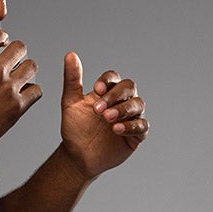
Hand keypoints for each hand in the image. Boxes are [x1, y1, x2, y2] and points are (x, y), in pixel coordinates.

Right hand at [0, 10, 41, 153]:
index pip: (1, 35)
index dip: (0, 41)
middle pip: (20, 47)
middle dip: (15, 53)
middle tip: (9, 63)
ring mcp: (7, 90)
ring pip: (32, 67)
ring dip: (25, 69)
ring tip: (16, 77)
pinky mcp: (16, 108)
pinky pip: (36, 90)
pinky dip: (31, 91)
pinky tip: (20, 95)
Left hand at [59, 52, 147, 178]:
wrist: (77, 156)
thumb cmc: (75, 129)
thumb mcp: (70, 103)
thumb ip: (72, 80)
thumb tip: (70, 54)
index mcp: (108, 91)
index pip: (114, 78)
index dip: (107, 81)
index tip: (96, 89)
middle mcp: (122, 101)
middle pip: (129, 87)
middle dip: (115, 96)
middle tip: (98, 109)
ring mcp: (131, 117)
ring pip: (138, 105)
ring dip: (123, 109)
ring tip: (107, 119)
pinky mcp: (137, 135)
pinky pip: (142, 126)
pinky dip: (131, 126)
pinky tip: (116, 130)